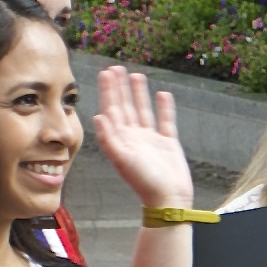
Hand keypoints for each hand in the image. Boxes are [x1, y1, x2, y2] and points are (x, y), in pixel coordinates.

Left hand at [84, 65, 189, 211]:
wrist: (169, 199)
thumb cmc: (145, 182)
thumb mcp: (123, 160)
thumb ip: (109, 138)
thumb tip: (98, 116)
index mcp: (120, 139)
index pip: (111, 110)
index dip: (108, 91)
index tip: (106, 73)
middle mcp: (133, 137)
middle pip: (124, 106)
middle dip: (119, 87)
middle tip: (116, 67)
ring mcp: (150, 139)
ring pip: (143, 110)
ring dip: (139, 94)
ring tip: (136, 76)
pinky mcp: (168, 143)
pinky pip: (165, 121)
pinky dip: (164, 108)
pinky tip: (163, 94)